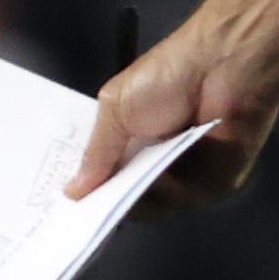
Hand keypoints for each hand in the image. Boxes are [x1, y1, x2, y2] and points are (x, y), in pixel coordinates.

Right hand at [65, 10, 278, 214]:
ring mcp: (187, 176)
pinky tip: (162, 174)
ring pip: (153, 208)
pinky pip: (183, 201)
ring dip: (139, 196)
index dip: (86, 193)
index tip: (56, 211)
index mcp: (133, 142)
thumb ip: (96, 154)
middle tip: (84, 215)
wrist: (222, 64)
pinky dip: (170, 191)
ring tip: (131, 179)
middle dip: (107, 207)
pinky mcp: (215, 183)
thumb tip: (70, 193)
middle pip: (127, 201)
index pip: (106, 178)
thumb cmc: (166, 76)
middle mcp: (158, 163)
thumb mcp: (117, 108)